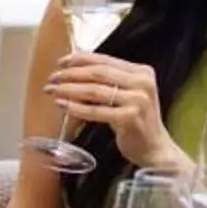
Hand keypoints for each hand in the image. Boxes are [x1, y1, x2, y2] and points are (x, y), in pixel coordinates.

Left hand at [41, 53, 171, 167]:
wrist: (155, 149)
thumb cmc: (136, 122)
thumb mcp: (126, 96)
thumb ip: (108, 82)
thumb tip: (73, 71)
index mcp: (142, 71)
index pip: (105, 59)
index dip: (80, 59)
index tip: (60, 62)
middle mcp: (142, 82)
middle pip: (98, 73)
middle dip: (71, 74)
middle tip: (52, 79)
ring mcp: (138, 100)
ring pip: (95, 91)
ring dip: (69, 89)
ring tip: (53, 91)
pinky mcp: (130, 118)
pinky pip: (96, 111)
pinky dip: (77, 108)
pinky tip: (63, 106)